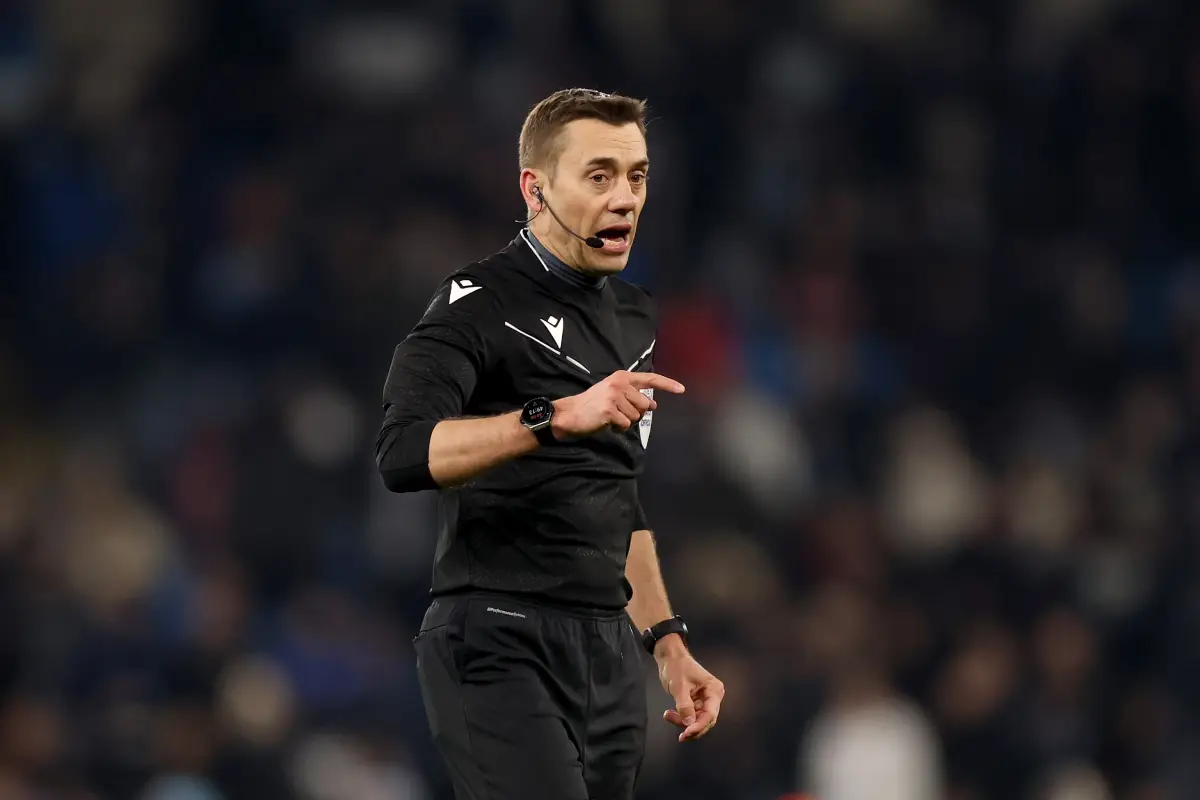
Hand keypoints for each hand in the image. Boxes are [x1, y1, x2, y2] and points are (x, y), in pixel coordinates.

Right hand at [552, 370, 683, 438]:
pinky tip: (608, 423)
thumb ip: (633, 395)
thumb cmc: (593, 404)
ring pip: (636, 416)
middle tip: (618, 412)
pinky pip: (626, 424)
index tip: (681, 389)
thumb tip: (653, 405)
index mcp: (622, 377)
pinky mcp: (610, 410)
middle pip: (644, 404)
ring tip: (610, 416)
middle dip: (635, 412)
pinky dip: (619, 427)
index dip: (667, 384)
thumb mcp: (613, 393)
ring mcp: (615, 396)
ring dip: (625, 421)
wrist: (571, 413)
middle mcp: (620, 383)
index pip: (650, 379)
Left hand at [657, 648, 724, 741]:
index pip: (710, 714)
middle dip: (691, 727)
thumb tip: (689, 724)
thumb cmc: (676, 667)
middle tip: (678, 734)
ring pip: (697, 720)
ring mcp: (705, 700)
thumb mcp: (679, 687)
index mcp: (714, 690)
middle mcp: (713, 697)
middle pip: (705, 720)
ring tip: (667, 715)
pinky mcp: (697, 703)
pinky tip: (670, 714)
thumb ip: (684, 706)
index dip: (699, 726)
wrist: (669, 657)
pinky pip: (691, 716)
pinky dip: (681, 718)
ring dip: (683, 722)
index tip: (686, 733)